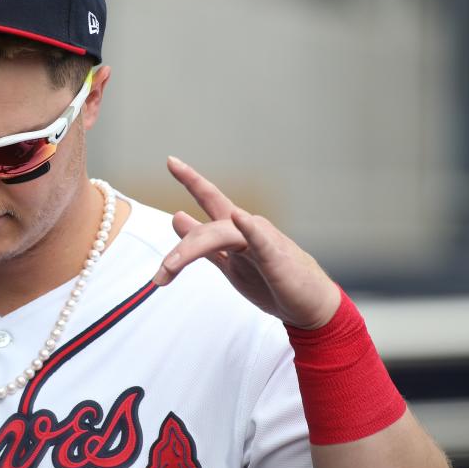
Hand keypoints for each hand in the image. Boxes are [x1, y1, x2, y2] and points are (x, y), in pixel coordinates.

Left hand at [153, 156, 339, 329]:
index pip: (209, 198)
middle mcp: (246, 227)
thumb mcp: (228, 262)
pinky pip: (260, 241)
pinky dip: (249, 229)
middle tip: (159, 277)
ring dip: (191, 251)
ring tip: (169, 268)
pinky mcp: (276, 258)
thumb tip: (176, 216)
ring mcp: (261, 240)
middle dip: (180, 251)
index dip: (191, 179)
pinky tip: (239, 218)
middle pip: (206, 229)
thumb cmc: (272, 283)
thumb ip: (203, 243)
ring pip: (220, 235)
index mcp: (235, 229)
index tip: (171, 160)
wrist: (310, 307)